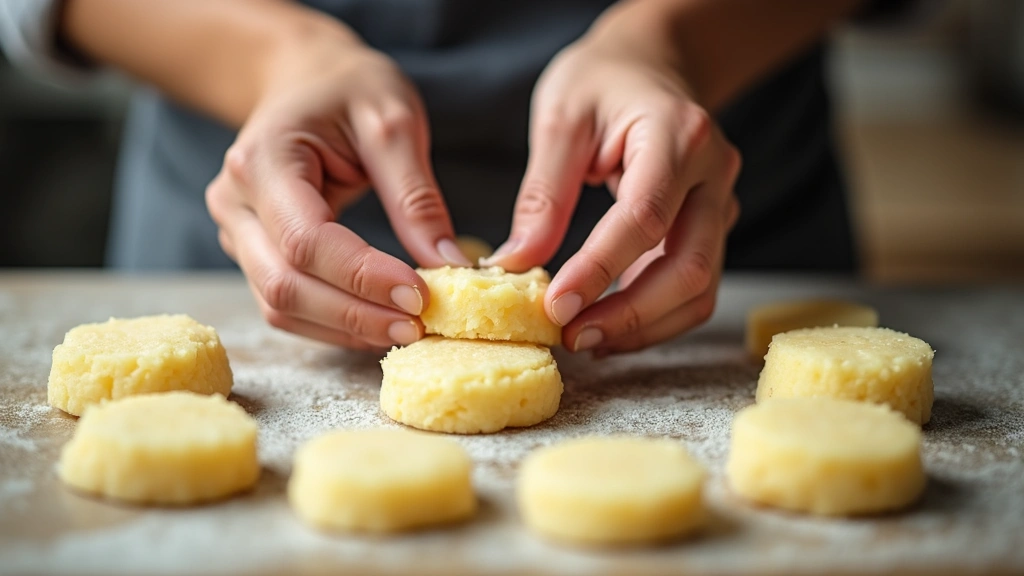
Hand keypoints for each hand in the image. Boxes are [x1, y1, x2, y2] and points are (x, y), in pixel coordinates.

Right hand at [206, 32, 470, 349]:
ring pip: (280, 307)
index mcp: (262, 160)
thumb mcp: (393, 122)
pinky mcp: (252, 255)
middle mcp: (235, 203)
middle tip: (421, 324)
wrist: (304, 80)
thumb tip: (449, 265)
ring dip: (345, 329)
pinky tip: (379, 322)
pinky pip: (286, 307)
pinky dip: (333, 324)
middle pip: (284, 286)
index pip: (306, 240)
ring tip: (406, 329)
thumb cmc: (348, 89)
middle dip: (356, 315)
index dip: (362, 278)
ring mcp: (236, 233)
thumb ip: (416, 196)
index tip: (420, 295)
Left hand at [486, 26, 740, 354]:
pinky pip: (693, 286)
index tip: (555, 307)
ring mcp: (720, 204)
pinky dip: (654, 315)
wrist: (652, 63)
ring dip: (644, 326)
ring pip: (699, 289)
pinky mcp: (711, 227)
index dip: (600, 270)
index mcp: (678, 135)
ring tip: (585, 339)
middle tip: (571, 338)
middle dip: (629, 316)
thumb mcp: (559, 119)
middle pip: (688, 268)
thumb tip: (514, 265)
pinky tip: (608, 323)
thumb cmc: (602, 81)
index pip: (644, 218)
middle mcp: (714, 175)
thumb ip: (542, 194)